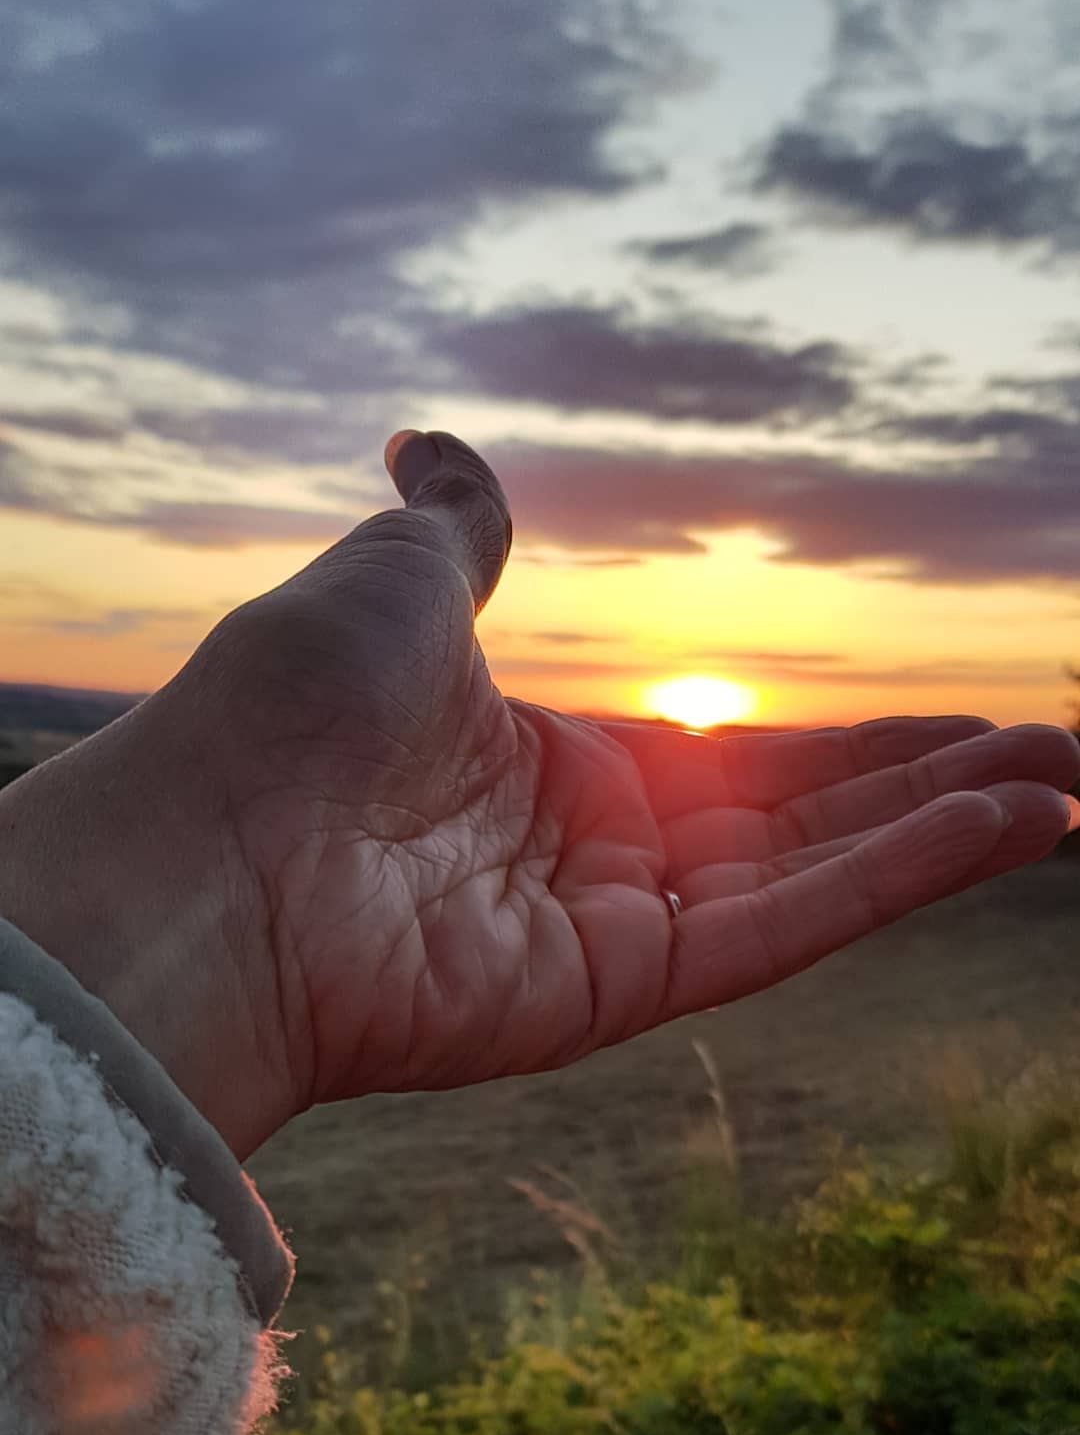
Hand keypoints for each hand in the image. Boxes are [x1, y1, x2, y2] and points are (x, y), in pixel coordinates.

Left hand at [2, 429, 1076, 1157]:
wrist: (219, 843)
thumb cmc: (295, 703)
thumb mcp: (398, 579)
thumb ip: (459, 528)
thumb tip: (435, 445)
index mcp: (556, 768)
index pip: (744, 759)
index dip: (855, 746)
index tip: (953, 724)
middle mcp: (598, 858)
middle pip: (801, 822)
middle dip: (929, 792)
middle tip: (1055, 755)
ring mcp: (615, 930)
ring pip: (816, 878)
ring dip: (947, 833)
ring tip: (1067, 787)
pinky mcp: (625, 988)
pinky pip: (790, 928)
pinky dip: (901, 879)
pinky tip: (1011, 828)